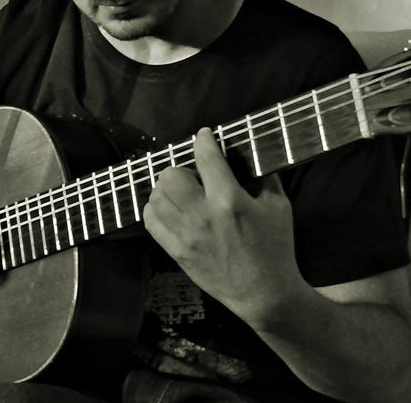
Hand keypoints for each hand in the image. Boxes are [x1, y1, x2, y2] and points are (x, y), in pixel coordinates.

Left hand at [143, 128, 306, 326]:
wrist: (264, 294)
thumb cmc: (275, 248)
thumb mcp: (279, 207)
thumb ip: (263, 179)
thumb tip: (248, 157)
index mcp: (229, 200)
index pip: (207, 158)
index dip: (203, 140)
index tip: (203, 135)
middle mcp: (202, 215)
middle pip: (170, 175)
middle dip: (181, 169)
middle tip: (194, 178)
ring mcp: (186, 235)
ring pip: (156, 197)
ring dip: (166, 189)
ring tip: (181, 194)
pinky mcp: (176, 252)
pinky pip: (151, 222)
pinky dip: (154, 210)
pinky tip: (168, 210)